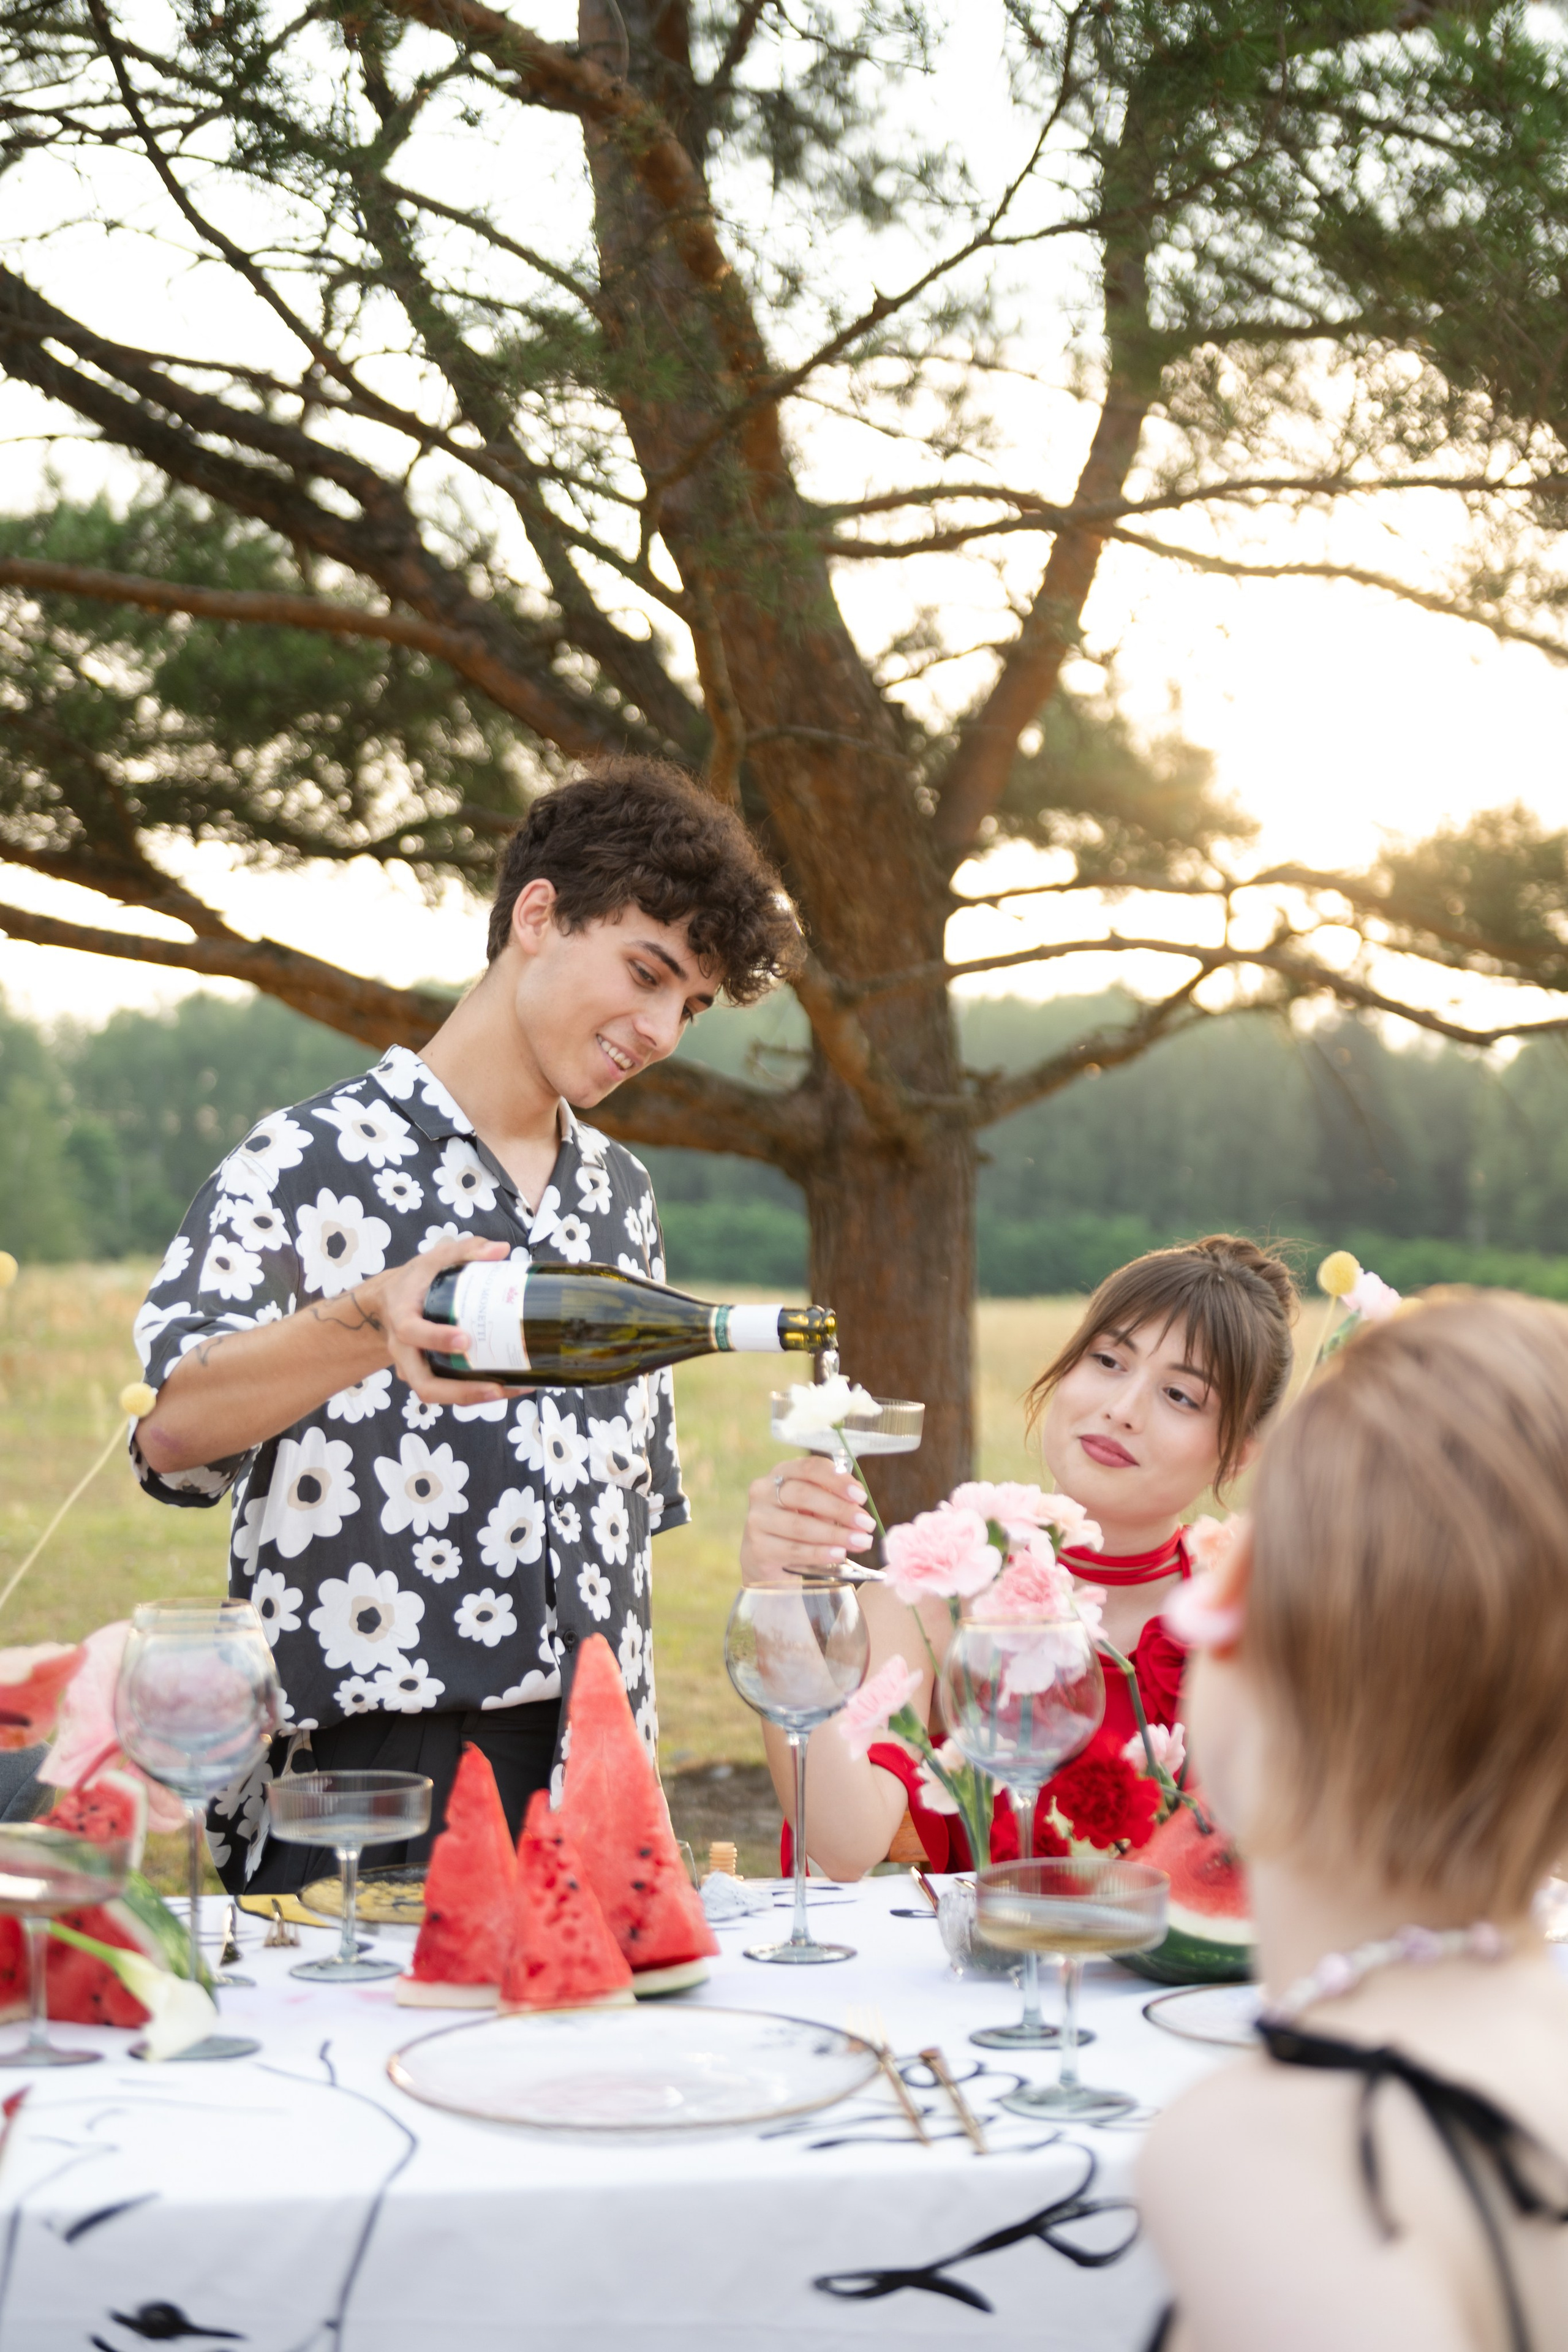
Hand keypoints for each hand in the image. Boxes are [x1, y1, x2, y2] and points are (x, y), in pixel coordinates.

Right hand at [362, 1233, 528, 1407]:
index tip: (464, 1340)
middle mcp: (404, 1350)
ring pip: (436, 1394)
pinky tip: (505, 1388)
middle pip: (423, 1384)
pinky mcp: (427, 1374)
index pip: (412, 1332)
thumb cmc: (416, 1280)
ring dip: (472, 1398)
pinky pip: (446, 1391)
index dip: (436, 1338)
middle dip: (459, 1391)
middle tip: (495, 1388)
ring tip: (508, 1391)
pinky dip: (474, 1394)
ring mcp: (413, 1367)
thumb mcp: (435, 1258)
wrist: (391, 1302)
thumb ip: (465, 1250)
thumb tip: (500, 1250)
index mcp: (402, 1317)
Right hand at [740, 1453, 876, 1586]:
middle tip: (866, 1524)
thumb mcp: (815, 1507)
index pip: (809, 1468)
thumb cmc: (799, 1525)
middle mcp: (763, 1491)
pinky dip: (819, 1553)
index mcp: (781, 1472)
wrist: (769, 1559)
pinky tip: (838, 1554)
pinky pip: (793, 1550)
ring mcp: (757, 1520)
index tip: (861, 1496)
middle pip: (804, 1495)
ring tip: (860, 1542)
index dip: (837, 1480)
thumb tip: (858, 1506)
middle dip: (840, 1510)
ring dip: (835, 1534)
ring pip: (800, 1526)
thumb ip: (833, 1499)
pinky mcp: (758, 1548)